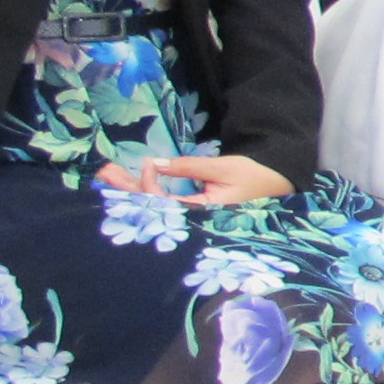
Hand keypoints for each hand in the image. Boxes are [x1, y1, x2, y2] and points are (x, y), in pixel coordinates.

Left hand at [99, 153, 290, 205]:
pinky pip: (164, 205)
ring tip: (110, 176)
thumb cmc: (257, 176)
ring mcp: (193, 217)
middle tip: (103, 173)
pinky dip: (148, 193)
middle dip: (126, 190)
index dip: (149, 185)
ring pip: (155, 207)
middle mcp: (193, 221)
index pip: (163, 204)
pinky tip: (133, 185)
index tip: (148, 162)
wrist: (280, 183)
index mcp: (203, 213)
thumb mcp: (225, 168)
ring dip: (132, 191)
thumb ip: (189, 167)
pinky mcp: (194, 211)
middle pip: (151, 208)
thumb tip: (156, 163)